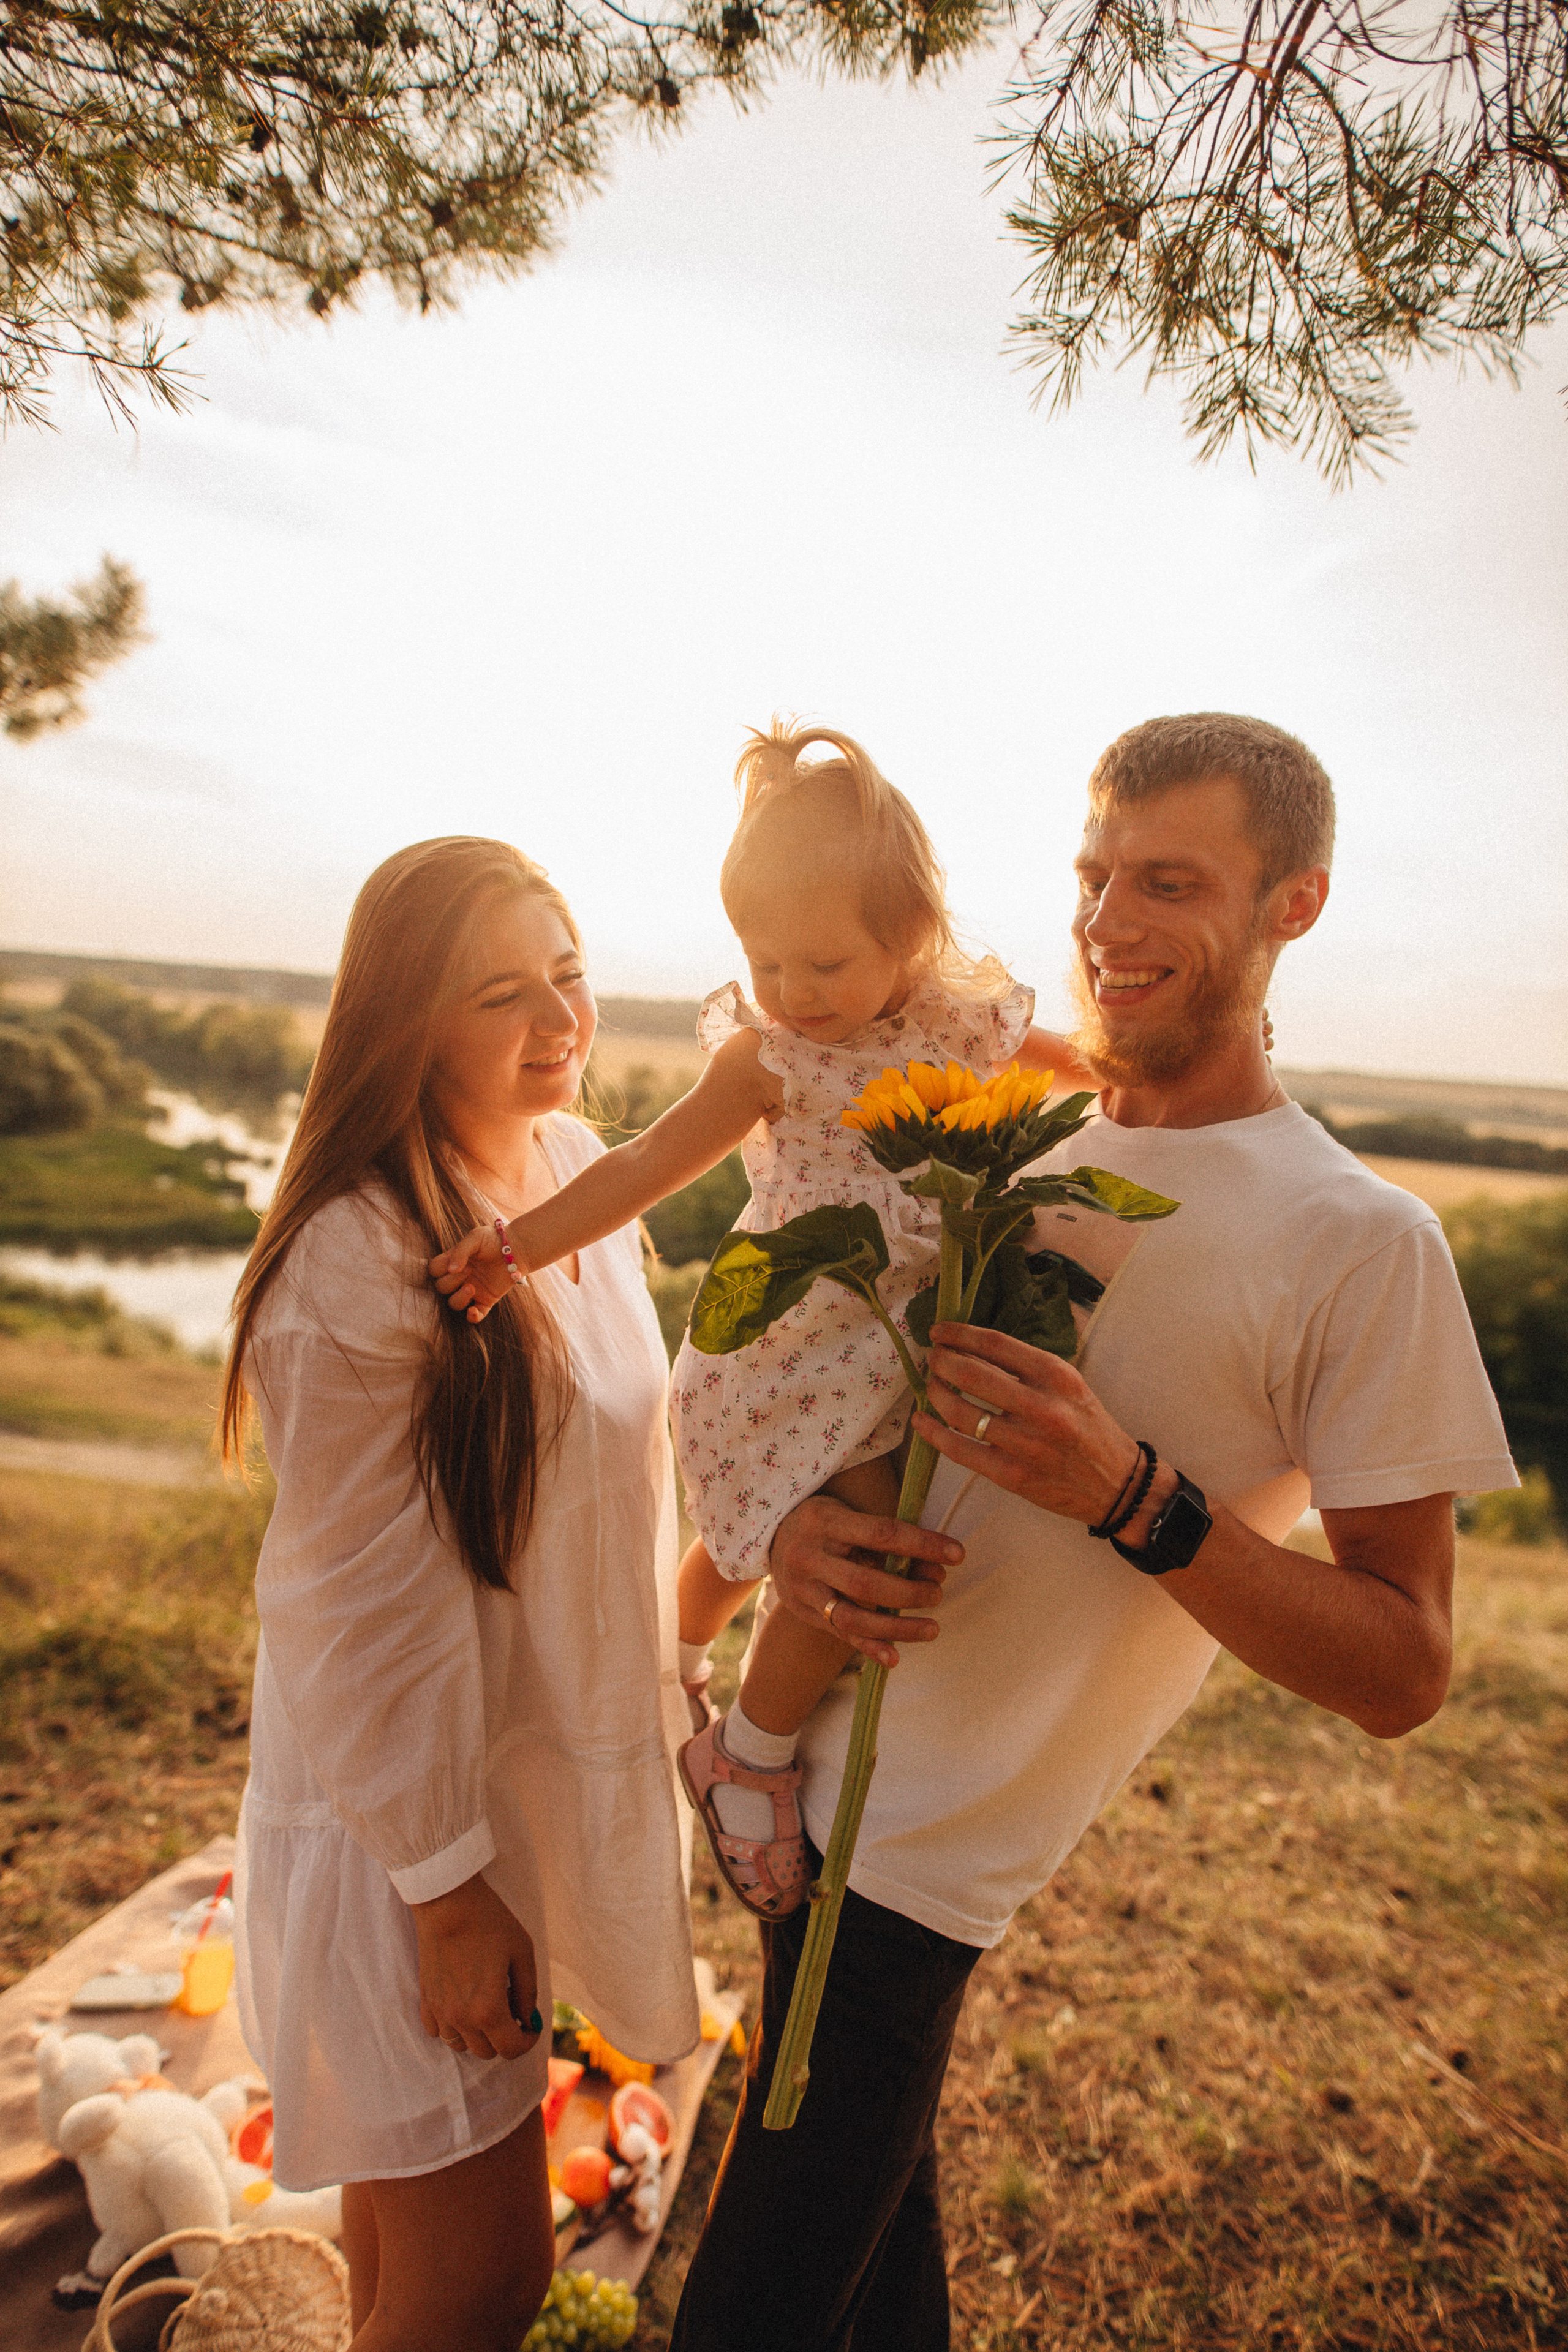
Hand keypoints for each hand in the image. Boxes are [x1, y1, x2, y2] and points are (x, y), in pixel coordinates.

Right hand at [410, 1872, 541, 2060]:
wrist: (448, 1902)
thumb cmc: (490, 1923)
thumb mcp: (523, 1953)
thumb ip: (529, 1992)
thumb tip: (529, 2019)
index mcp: (489, 2010)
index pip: (511, 2049)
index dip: (528, 2041)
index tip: (532, 2025)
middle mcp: (461, 2018)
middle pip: (487, 2052)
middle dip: (504, 2037)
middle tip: (511, 2006)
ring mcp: (440, 2011)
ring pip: (461, 2045)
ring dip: (478, 2034)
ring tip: (487, 2003)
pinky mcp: (426, 1999)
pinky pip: (438, 2031)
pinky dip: (453, 2026)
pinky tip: (463, 2002)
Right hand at [429, 1221, 514, 1323]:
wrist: (518, 1248)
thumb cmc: (494, 1240)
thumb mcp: (475, 1238)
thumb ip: (460, 1251)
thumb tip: (450, 1270)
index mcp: (453, 1262)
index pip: (434, 1270)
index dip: (439, 1269)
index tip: (455, 1263)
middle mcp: (460, 1277)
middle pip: (441, 1288)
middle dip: (451, 1281)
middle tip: (469, 1270)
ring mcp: (472, 1290)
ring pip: (454, 1303)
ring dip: (458, 1298)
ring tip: (471, 1287)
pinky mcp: (487, 1300)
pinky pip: (476, 1315)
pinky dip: (472, 1317)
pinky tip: (473, 1311)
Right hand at [768, 1494, 959, 1669]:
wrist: (769, 1536)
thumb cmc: (822, 1521)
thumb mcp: (845, 1513)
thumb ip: (884, 1538)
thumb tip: (935, 1566)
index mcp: (824, 1521)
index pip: (882, 1534)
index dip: (923, 1544)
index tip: (957, 1553)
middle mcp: (808, 1557)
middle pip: (866, 1582)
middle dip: (910, 1592)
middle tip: (938, 1592)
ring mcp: (802, 1589)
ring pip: (852, 1617)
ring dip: (897, 1627)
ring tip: (933, 1628)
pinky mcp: (802, 1612)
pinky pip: (838, 1635)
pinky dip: (868, 1648)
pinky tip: (894, 1658)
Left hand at [914, 1323, 1151, 1528]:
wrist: (1116, 1483)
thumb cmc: (1088, 1427)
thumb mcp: (1069, 1384)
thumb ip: (1027, 1367)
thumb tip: (971, 1349)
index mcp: (1056, 1376)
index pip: (995, 1344)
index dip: (959, 1334)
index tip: (939, 1331)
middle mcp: (1042, 1407)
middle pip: (971, 1374)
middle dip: (941, 1361)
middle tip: (932, 1358)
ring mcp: (1025, 1444)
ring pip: (959, 1411)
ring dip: (935, 1393)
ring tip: (930, 1385)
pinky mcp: (1011, 1475)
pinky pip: (959, 1450)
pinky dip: (933, 1433)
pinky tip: (922, 1421)